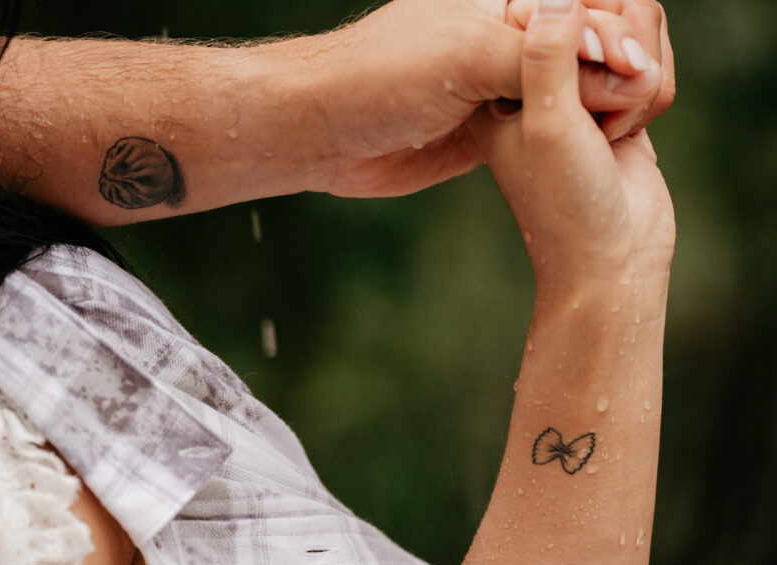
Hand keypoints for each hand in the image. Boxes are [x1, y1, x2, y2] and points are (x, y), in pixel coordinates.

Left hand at [297, 0, 671, 197]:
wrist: (327, 135)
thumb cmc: (383, 78)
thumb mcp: (469, 56)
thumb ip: (546, 61)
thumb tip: (624, 71)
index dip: (618, 33)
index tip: (632, 72)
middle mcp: (513, 29)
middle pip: (596, 37)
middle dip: (621, 66)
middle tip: (628, 105)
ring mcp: (507, 77)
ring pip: (583, 80)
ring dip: (610, 100)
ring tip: (618, 127)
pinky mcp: (500, 120)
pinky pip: (560, 116)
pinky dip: (588, 126)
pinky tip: (607, 141)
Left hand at [467, 0, 674, 303]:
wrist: (607, 260)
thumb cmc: (563, 202)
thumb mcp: (546, 123)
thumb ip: (549, 55)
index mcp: (496, 74)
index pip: (550, 7)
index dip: (586, 32)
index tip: (589, 82)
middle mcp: (532, 76)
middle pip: (598, 14)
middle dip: (617, 60)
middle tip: (603, 118)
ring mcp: (574, 87)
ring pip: (630, 36)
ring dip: (636, 82)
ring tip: (614, 132)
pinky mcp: (613, 99)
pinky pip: (647, 63)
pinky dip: (649, 95)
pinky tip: (627, 137)